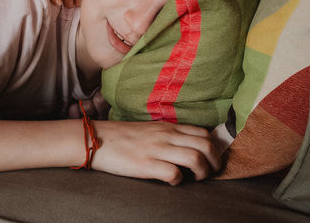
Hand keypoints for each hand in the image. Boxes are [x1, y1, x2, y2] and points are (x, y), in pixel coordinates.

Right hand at [91, 120, 220, 184]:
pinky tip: (172, 182)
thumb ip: (167, 135)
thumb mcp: (149, 129)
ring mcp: (156, 149)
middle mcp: (165, 136)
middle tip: (210, 172)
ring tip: (196, 179)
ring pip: (196, 158)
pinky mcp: (146, 165)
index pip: (203, 133)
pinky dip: (179, 181)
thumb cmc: (121, 137)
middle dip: (215, 162)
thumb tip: (186, 146)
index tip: (211, 159)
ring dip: (203, 173)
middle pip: (206, 145)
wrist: (94, 139)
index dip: (214, 148)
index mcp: (167, 127)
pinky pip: (174, 174)